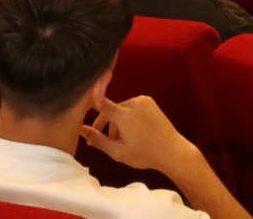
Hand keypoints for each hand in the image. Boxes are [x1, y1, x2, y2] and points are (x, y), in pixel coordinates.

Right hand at [79, 95, 198, 173]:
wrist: (171, 151)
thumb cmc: (145, 154)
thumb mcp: (117, 152)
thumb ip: (98, 140)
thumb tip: (82, 129)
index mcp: (124, 115)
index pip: (100, 102)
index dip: (89, 99)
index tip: (80, 98)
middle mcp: (133, 103)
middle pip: (110, 111)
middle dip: (104, 126)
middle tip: (100, 142)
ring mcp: (143, 100)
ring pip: (120, 110)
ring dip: (117, 123)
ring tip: (120, 141)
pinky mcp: (149, 101)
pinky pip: (131, 107)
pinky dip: (128, 117)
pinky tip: (132, 132)